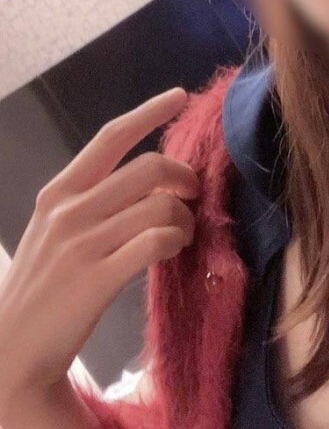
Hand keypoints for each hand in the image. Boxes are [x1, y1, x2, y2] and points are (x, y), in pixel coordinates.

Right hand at [0, 87, 199, 411]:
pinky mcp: (97, 278)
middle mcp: (69, 210)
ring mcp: (82, 244)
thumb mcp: (55, 228)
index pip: (110, 137)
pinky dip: (176, 240)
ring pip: (160, 204)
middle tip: (191, 196)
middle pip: (150, 167)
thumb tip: (149, 175)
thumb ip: (93, 198)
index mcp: (59, 191)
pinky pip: (157, 240)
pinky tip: (172, 250)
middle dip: (183, 176)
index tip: (180, 96)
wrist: (10, 351)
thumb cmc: (42, 285)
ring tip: (181, 233)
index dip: (149, 112)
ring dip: (184, 217)